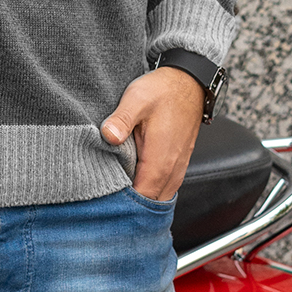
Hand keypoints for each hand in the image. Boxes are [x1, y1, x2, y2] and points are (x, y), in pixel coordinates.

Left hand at [102, 67, 204, 200]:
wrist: (188, 83)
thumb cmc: (162, 91)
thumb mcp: (137, 99)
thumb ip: (122, 119)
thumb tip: (108, 135)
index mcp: (160, 161)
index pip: (141, 200)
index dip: (122, 205)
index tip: (103, 200)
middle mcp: (171, 171)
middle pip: (150, 205)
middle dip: (129, 207)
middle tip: (105, 200)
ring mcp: (176, 170)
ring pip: (158, 199)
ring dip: (140, 199)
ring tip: (116, 192)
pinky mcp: (176, 165)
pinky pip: (163, 189)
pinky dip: (149, 191)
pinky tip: (132, 181)